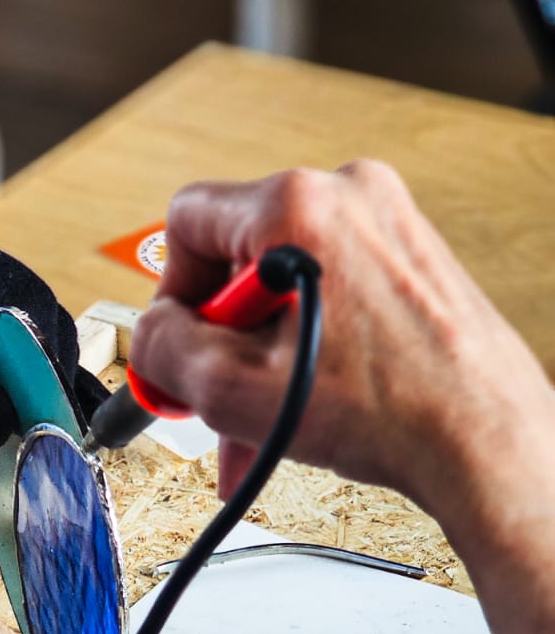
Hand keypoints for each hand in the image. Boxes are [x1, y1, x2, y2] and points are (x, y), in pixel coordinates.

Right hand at [128, 162, 554, 520]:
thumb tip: (151, 336)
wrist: (482, 438)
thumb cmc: (389, 410)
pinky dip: (309, 340)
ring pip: (285, 279)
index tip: (179, 346)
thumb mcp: (231, 389)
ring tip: (271, 409)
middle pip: (237, 253)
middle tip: (222, 389)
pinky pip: (331, 288)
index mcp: (296, 208)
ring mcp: (389, 222)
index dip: (170, 295)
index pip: (185, 221)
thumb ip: (162, 348)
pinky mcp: (413, 255)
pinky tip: (312, 395)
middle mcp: (348, 195)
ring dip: (263, 347)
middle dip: (221, 332)